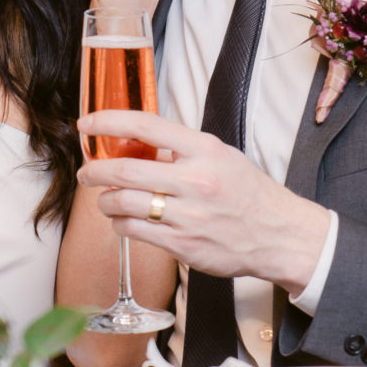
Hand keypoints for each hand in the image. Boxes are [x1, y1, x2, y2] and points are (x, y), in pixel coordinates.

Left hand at [76, 109, 331, 291]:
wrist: (280, 235)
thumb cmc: (249, 193)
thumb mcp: (221, 156)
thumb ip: (182, 149)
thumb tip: (137, 142)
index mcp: (204, 150)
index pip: (145, 126)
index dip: (108, 122)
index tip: (86, 124)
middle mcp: (195, 180)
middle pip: (125, 170)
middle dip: (94, 170)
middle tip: (86, 172)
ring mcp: (189, 215)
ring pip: (124, 203)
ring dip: (105, 201)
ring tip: (106, 200)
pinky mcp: (183, 245)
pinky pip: (134, 231)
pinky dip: (121, 224)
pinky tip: (125, 221)